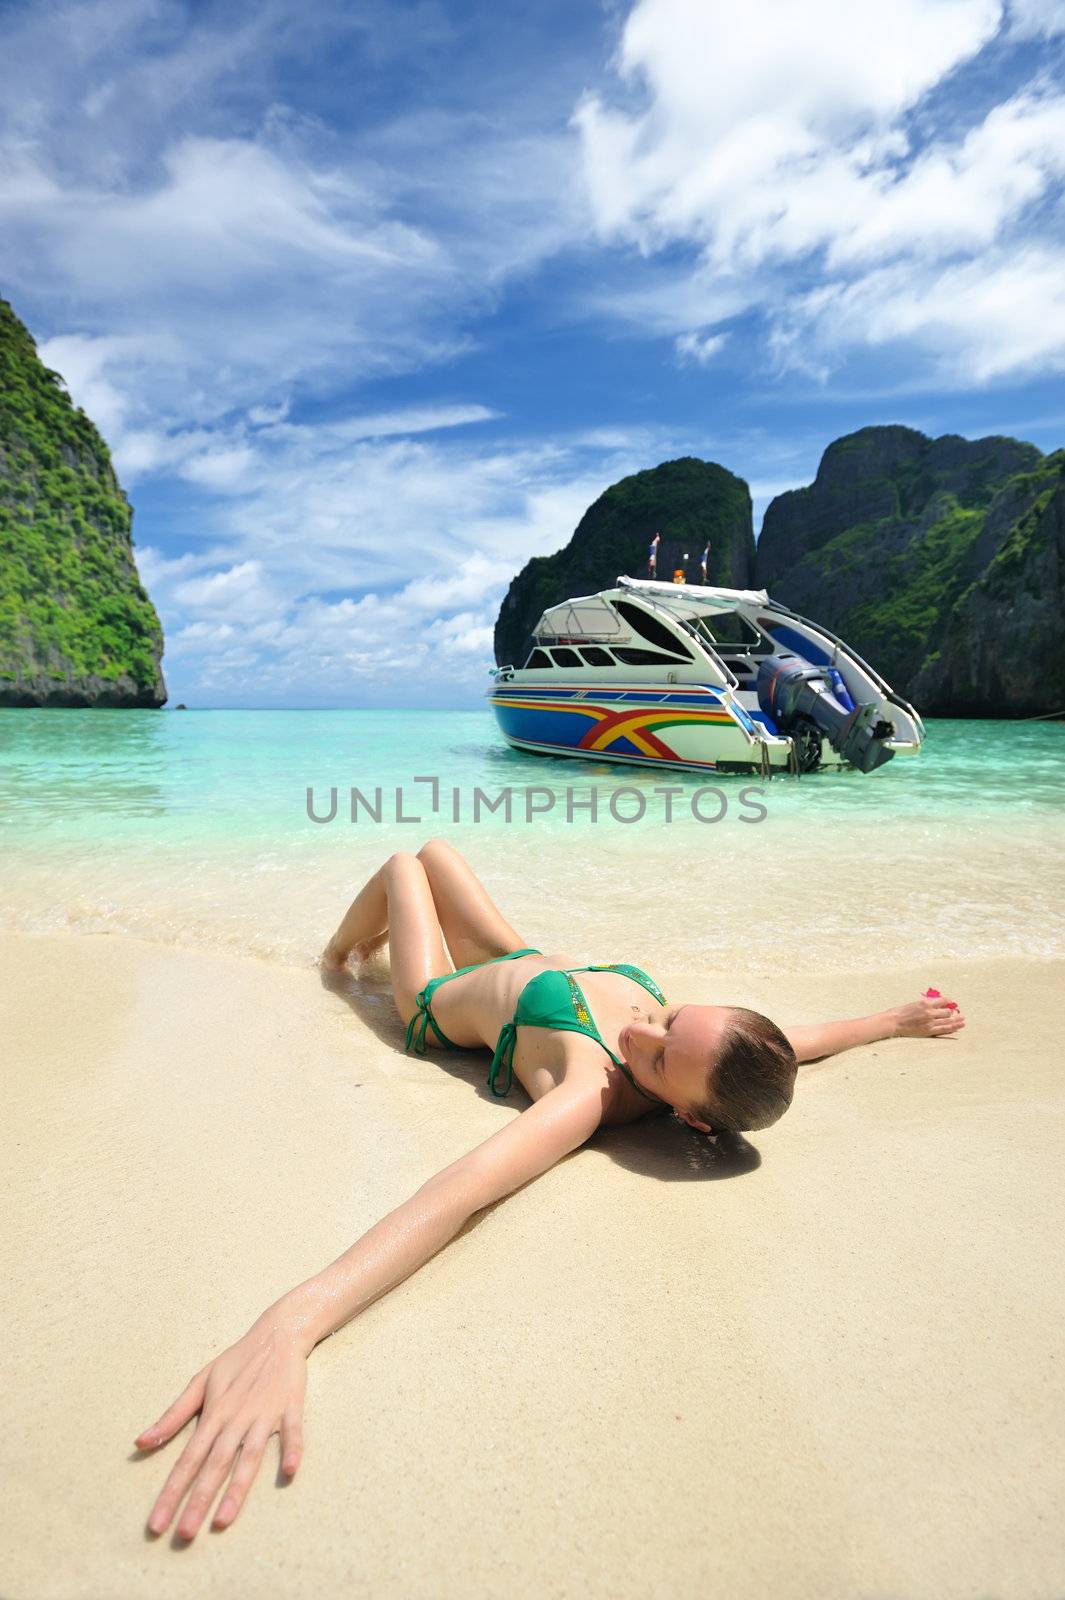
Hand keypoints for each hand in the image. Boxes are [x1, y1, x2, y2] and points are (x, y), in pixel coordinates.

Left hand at [135, 1308, 308, 1537]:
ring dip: (237, 1489)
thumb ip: (173, 1415)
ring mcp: (265, 1415)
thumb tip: (141, 1443)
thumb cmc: (236, 1361)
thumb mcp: (200, 1381)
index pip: (186, 1460)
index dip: (170, 1493)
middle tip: (183, 1536)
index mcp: (213, 1414)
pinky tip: (289, 1472)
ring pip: (249, 1457)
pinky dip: (292, 1450)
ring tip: (223, 1521)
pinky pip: (293, 1433)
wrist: (278, 1334)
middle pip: (214, 1465)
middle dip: (198, 1502)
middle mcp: (236, 1418)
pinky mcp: (291, 1408)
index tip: (156, 1525)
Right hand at [889, 993, 965, 1038]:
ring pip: (948, 1021)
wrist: (893, 1022)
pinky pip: (943, 1029)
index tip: (951, 1003)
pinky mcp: (928, 1031)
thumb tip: (936, 1004)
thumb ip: (926, 1004)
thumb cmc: (900, 1012)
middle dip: (953, 1012)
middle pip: (947, 1012)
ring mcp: (930, 1023)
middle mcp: (929, 1012)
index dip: (948, 1002)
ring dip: (957, 1021)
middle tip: (957, 1013)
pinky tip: (956, 1028)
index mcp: (925, 1003)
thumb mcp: (914, 1003)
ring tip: (963, 1021)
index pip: (943, 1001)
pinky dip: (951, 1028)